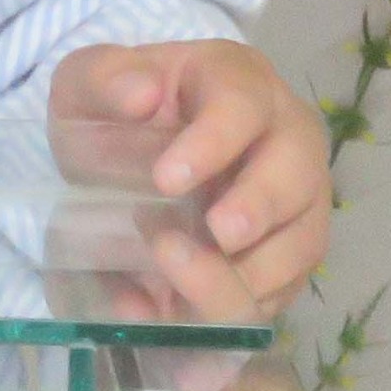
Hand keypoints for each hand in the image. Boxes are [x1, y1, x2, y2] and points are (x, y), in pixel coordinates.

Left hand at [49, 38, 330, 320]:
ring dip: (243, 271)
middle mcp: (285, 141)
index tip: (165, 179)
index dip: (213, 143)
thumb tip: (140, 94)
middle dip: (259, 209)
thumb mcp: (90, 82)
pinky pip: (278, 294)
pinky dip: (227, 310)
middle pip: (298, 176)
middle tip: (217, 234)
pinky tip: (166, 311)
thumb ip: (105, 79)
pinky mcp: (285, 259)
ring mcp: (295, 203)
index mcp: (240, 84)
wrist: (126, 151)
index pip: (243, 106)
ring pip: (300, 245)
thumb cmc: (119, 110)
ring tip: (174, 272)